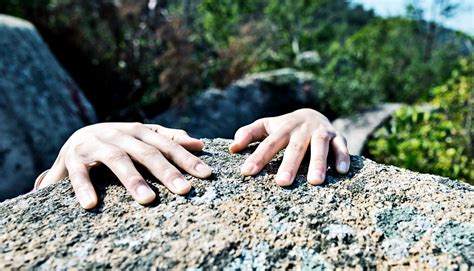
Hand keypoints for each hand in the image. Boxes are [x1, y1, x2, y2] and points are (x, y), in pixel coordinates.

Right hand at [39, 123, 211, 208]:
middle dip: (167, 171)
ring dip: (133, 179)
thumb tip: (199, 144)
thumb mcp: (142, 138)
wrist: (73, 141)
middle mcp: (118, 134)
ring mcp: (95, 144)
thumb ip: (168, 139)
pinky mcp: (72, 159)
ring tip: (148, 199)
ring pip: (117, 159)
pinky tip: (92, 204)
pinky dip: (84, 187)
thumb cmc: (117, 143)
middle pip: (147, 152)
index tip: (206, 174)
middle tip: (184, 190)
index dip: (187, 158)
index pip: (167, 145)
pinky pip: (79, 173)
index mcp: (138, 131)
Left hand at [229, 108, 349, 185]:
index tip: (246, 173)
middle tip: (282, 183)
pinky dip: (343, 158)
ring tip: (315, 182)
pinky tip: (341, 172)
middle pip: (295, 147)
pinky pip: (342, 147)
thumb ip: (249, 133)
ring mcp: (322, 132)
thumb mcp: (267, 126)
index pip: (268, 144)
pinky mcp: (339, 137)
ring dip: (319, 162)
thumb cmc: (285, 127)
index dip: (257, 158)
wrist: (314, 114)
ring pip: (320, 146)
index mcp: (283, 128)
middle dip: (289, 164)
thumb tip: (232, 147)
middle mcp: (303, 129)